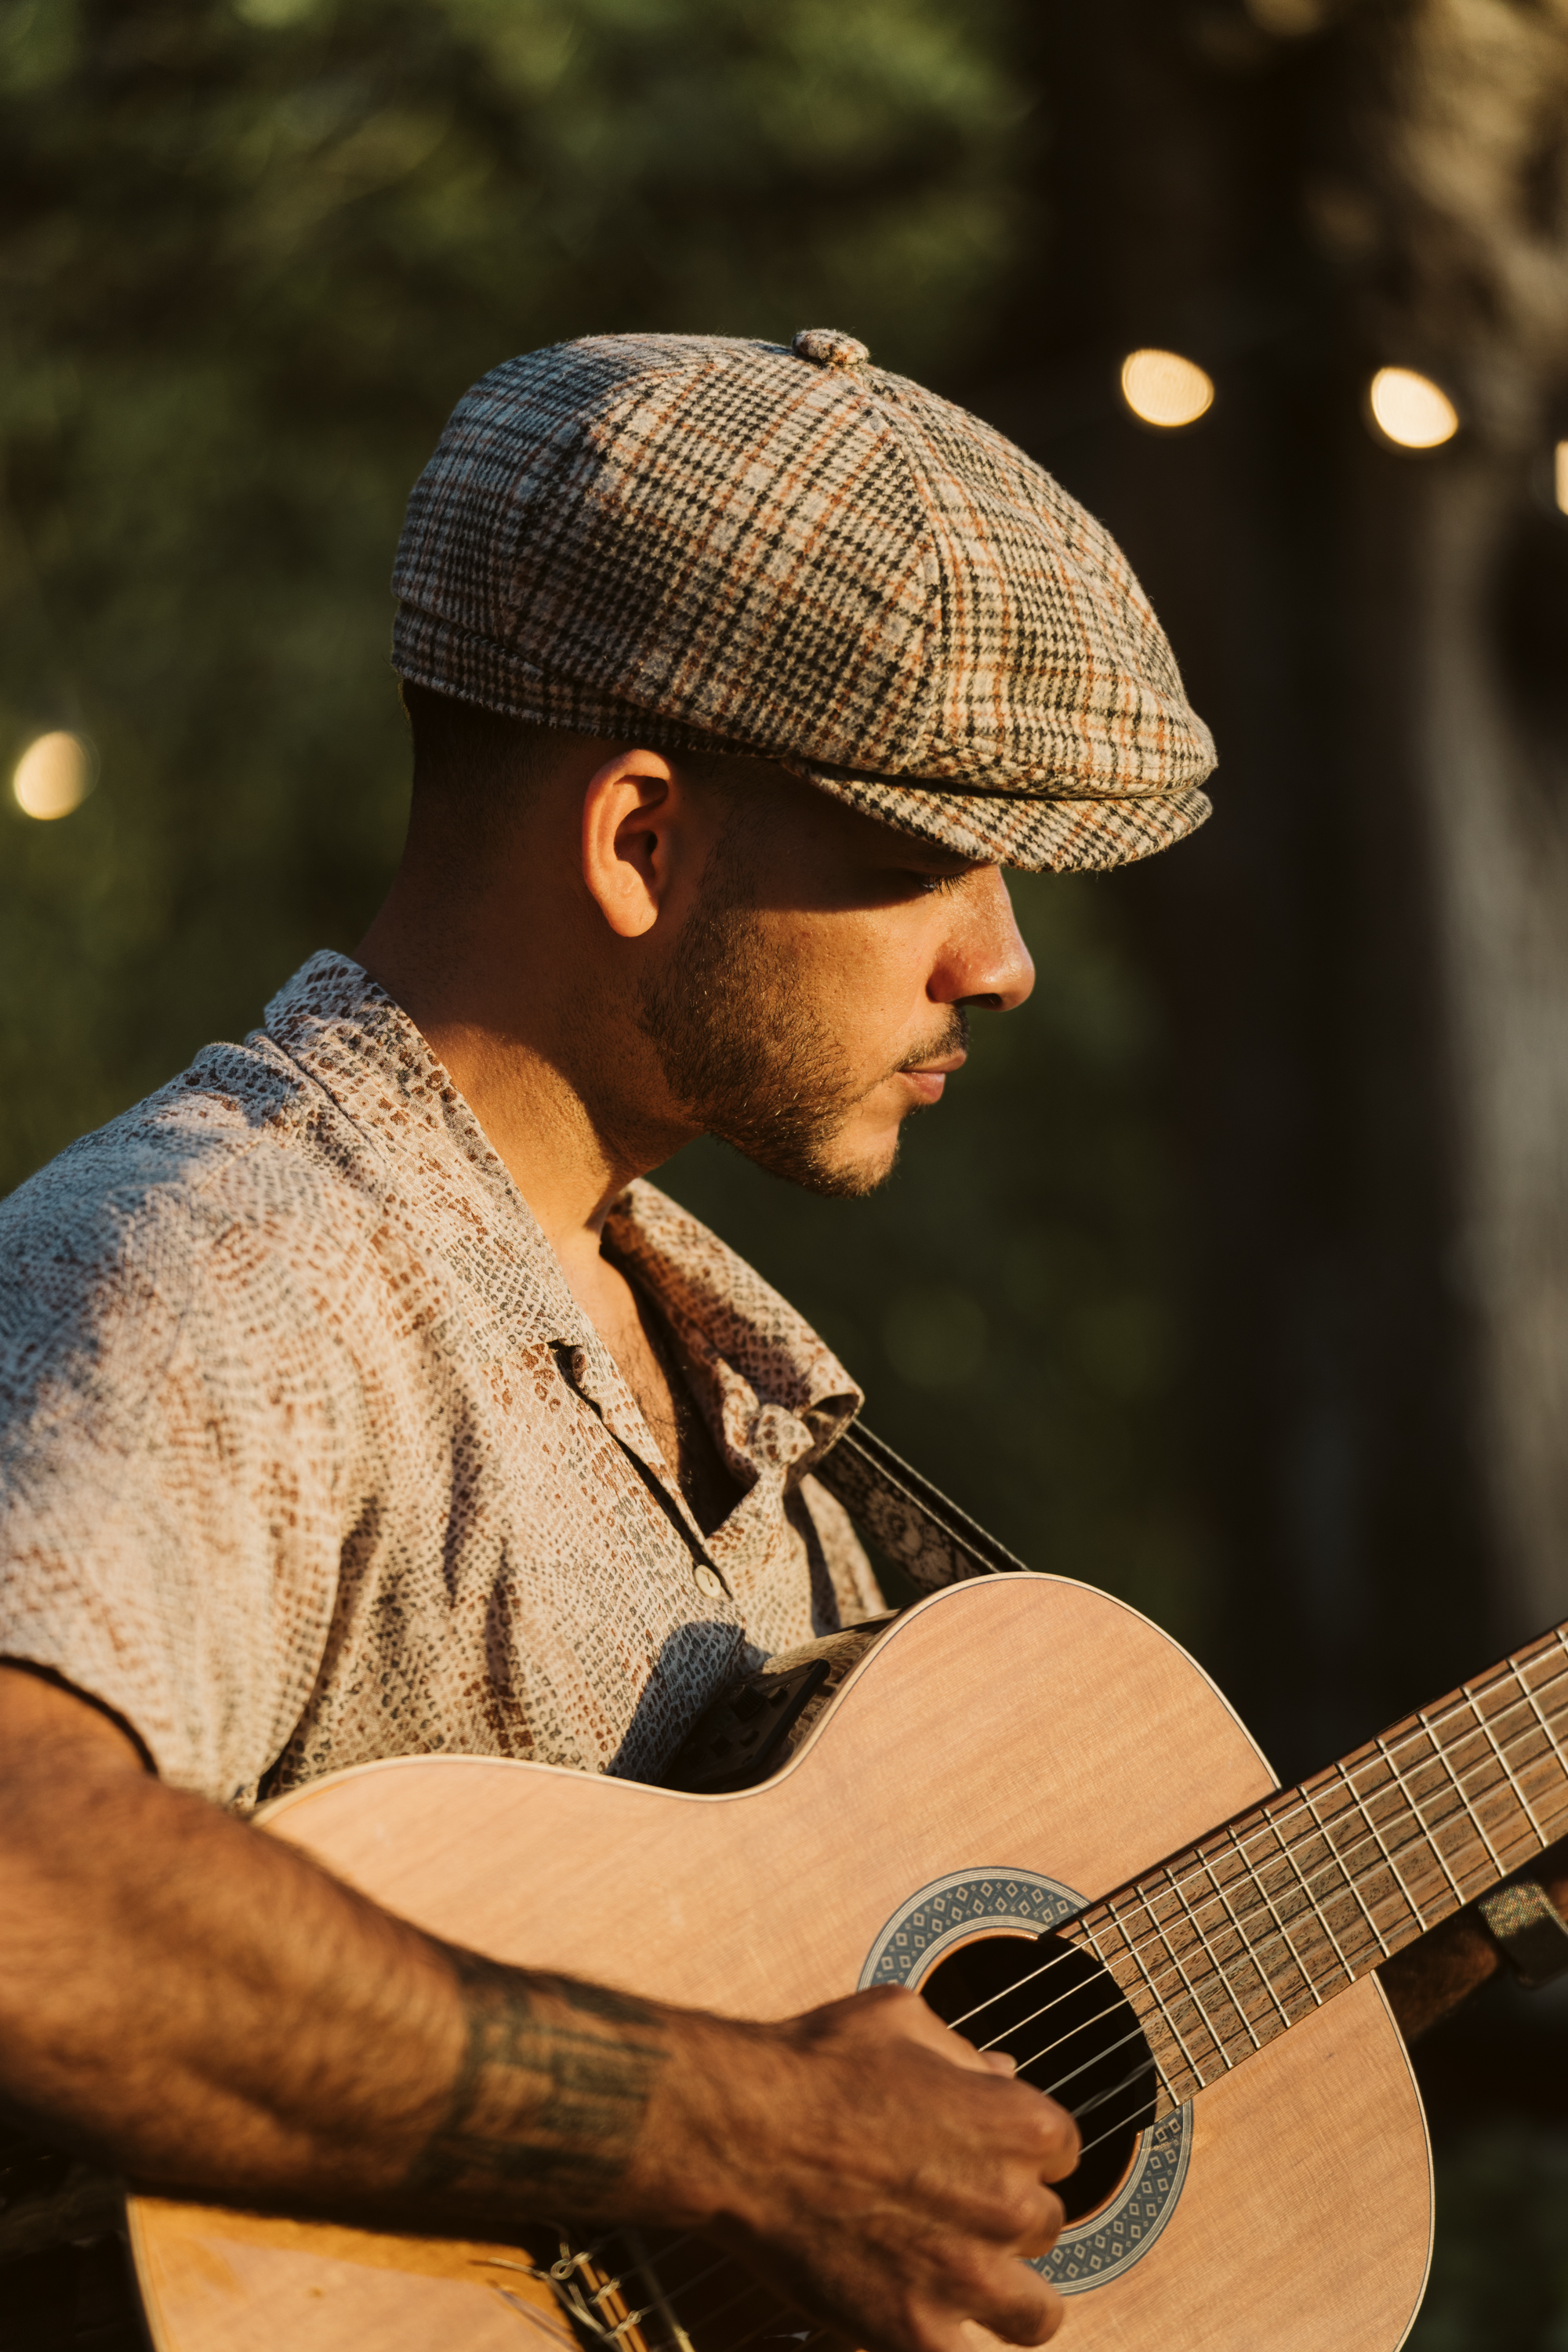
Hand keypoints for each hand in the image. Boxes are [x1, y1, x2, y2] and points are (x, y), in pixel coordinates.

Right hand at [630, 1986, 1079, 2351]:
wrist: (744, 2133)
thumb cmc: (815, 2064)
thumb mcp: (901, 2019)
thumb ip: (963, 2051)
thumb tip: (999, 2073)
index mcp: (1019, 2122)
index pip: (1061, 2152)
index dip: (1018, 2152)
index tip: (980, 2155)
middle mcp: (1009, 2202)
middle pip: (1044, 2226)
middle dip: (1001, 2216)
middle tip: (944, 2207)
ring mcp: (968, 2276)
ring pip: (1035, 2313)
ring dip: (1006, 2297)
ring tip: (960, 2282)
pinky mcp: (919, 2334)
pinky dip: (950, 2345)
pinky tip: (925, 2325)